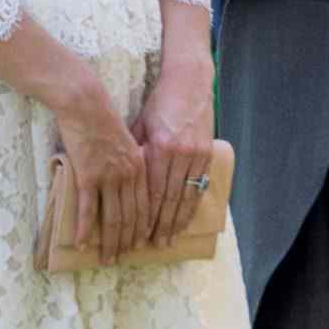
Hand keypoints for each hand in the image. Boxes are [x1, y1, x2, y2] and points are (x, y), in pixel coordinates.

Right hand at [56, 75, 148, 265]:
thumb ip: (131, 161)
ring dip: (109, 242)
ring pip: (112, 218)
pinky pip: (88, 209)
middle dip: (127, 242)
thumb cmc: (103, 119)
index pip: (145, 206)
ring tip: (105, 258)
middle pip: (131, 217)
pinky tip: (82, 242)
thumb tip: (129, 180)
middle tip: (120, 260)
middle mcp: (128, 175)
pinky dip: (85, 228)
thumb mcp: (127, 140)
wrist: (85, 103)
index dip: (143, 229)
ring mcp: (108, 177)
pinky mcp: (87, 175)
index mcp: (140, 167)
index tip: (140, 245)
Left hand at [132, 61, 214, 248]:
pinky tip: (185, 220)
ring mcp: (196, 155)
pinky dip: (192, 206)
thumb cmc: (159, 103)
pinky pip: (199, 187)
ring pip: (186, 197)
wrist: (190, 82)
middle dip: (160, 226)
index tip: (137, 233)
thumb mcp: (140, 125)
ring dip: (177, 222)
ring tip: (168, 240)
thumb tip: (121, 179)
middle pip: (169, 200)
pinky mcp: (207, 154)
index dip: (145, 216)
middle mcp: (180, 155)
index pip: (151, 192)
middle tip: (152, 246)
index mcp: (159, 148)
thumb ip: (134, 152)